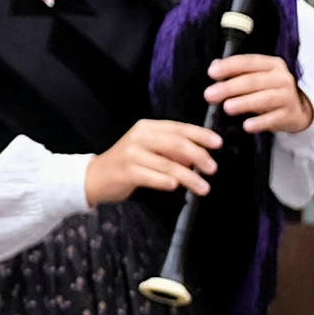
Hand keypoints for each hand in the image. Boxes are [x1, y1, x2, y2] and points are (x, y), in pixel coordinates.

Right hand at [85, 119, 223, 205]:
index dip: (201, 135)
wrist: (95, 177)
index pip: (180, 128)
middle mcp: (140, 136)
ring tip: (203, 187)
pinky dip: (166, 182)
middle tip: (213, 168)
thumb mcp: (149, 150)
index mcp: (148, 127)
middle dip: (199, 156)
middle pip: (177, 143)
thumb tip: (198, 158)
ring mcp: (132, 153)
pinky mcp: (126, 171)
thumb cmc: (127, 164)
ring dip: (189, 177)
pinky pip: (152, 177)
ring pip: (168, 164)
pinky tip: (176, 187)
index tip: (218, 144)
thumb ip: (172, 151)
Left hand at [206, 50, 313, 137]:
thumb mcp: (256, 77)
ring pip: (265, 98)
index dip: (229, 66)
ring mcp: (288, 96)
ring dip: (244, 102)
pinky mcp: (290, 114)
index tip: (211, 73)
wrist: (296, 110)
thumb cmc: (269, 91)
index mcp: (272, 64)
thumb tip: (214, 65)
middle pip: (254, 81)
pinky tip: (247, 126)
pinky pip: (274, 118)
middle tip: (210, 95)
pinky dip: (260, 122)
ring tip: (227, 107)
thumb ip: (237, 71)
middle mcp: (282, 78)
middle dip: (230, 87)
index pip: (249, 61)